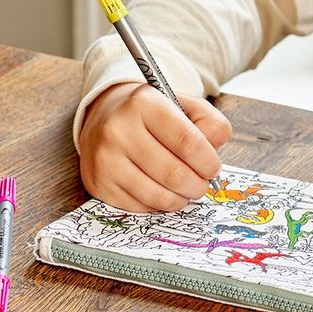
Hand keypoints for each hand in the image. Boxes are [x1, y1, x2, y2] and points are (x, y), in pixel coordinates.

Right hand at [78, 81, 231, 211]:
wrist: (105, 116)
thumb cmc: (153, 114)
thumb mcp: (185, 105)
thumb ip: (210, 123)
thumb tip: (213, 153)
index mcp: (144, 104)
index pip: (187, 142)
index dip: (208, 161)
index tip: (213, 167)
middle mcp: (118, 130)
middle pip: (174, 174)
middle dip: (198, 184)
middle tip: (203, 182)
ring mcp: (105, 160)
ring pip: (158, 196)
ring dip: (181, 198)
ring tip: (187, 189)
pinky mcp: (99, 184)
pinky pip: (140, 207)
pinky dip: (159, 204)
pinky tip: (163, 190)